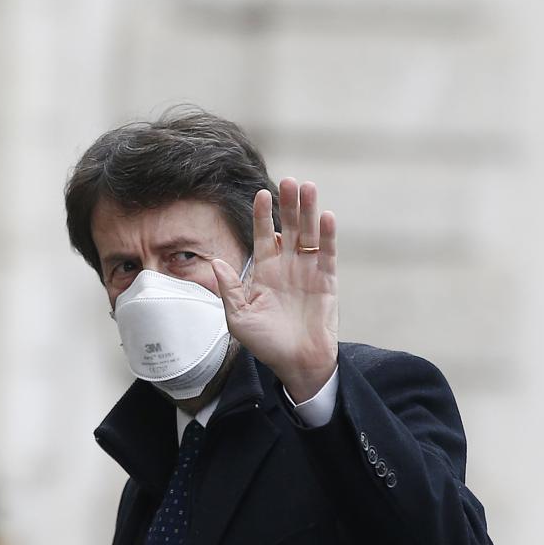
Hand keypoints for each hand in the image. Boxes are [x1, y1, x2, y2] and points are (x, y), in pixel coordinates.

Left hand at [210, 178, 339, 402]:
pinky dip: (328, 236)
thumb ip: (228, 289)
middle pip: (290, 227)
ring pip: (310, 234)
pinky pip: (328, 254)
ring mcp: (309, 271)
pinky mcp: (327, 281)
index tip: (261, 194)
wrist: (295, 363)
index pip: (264, 235)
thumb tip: (215, 262)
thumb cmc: (265, 343)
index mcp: (265, 271)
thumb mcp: (238, 318)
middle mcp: (287, 266)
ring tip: (308, 187)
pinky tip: (325, 217)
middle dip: (289, 204)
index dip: (263, 215)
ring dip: (309, 211)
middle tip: (289, 181)